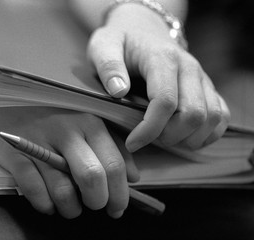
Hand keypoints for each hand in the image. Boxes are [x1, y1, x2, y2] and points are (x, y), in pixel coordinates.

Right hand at [0, 107, 138, 218]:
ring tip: (71, 206)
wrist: (5, 102)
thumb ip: (112, 146)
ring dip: (71, 209)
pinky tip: (48, 202)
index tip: (118, 207)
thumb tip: (133, 176)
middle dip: (98, 202)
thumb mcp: (86, 123)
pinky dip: (45, 205)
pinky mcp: (16, 156)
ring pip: (63, 192)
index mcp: (89, 122)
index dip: (120, 193)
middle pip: (93, 178)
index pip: (113, 165)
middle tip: (95, 205)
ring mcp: (39, 143)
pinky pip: (35, 192)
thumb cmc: (53, 116)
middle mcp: (66, 130)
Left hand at [87, 4, 230, 151]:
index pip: (165, 101)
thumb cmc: (122, 42)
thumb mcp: (103, 46)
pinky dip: (206, 134)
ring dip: (188, 138)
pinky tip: (184, 137)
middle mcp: (189, 67)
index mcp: (162, 58)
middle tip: (147, 139)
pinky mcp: (208, 87)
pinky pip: (221, 116)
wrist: (142, 30)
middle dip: (169, 136)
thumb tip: (118, 92)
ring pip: (212, 118)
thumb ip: (108, 66)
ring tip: (163, 139)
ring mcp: (202, 78)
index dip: (150, 129)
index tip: (132, 143)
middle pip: (193, 114)